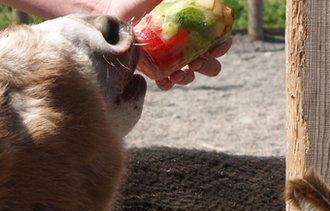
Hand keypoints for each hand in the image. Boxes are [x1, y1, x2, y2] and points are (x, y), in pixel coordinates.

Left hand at [105, 0, 232, 89]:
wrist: (108, 15)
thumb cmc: (134, 1)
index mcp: (192, 26)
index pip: (217, 38)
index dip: (222, 45)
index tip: (216, 46)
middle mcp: (184, 43)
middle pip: (208, 61)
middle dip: (209, 65)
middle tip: (199, 62)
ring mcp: (169, 57)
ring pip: (189, 75)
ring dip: (189, 77)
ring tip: (181, 74)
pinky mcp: (153, 68)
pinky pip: (166, 82)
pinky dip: (168, 83)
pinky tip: (165, 80)